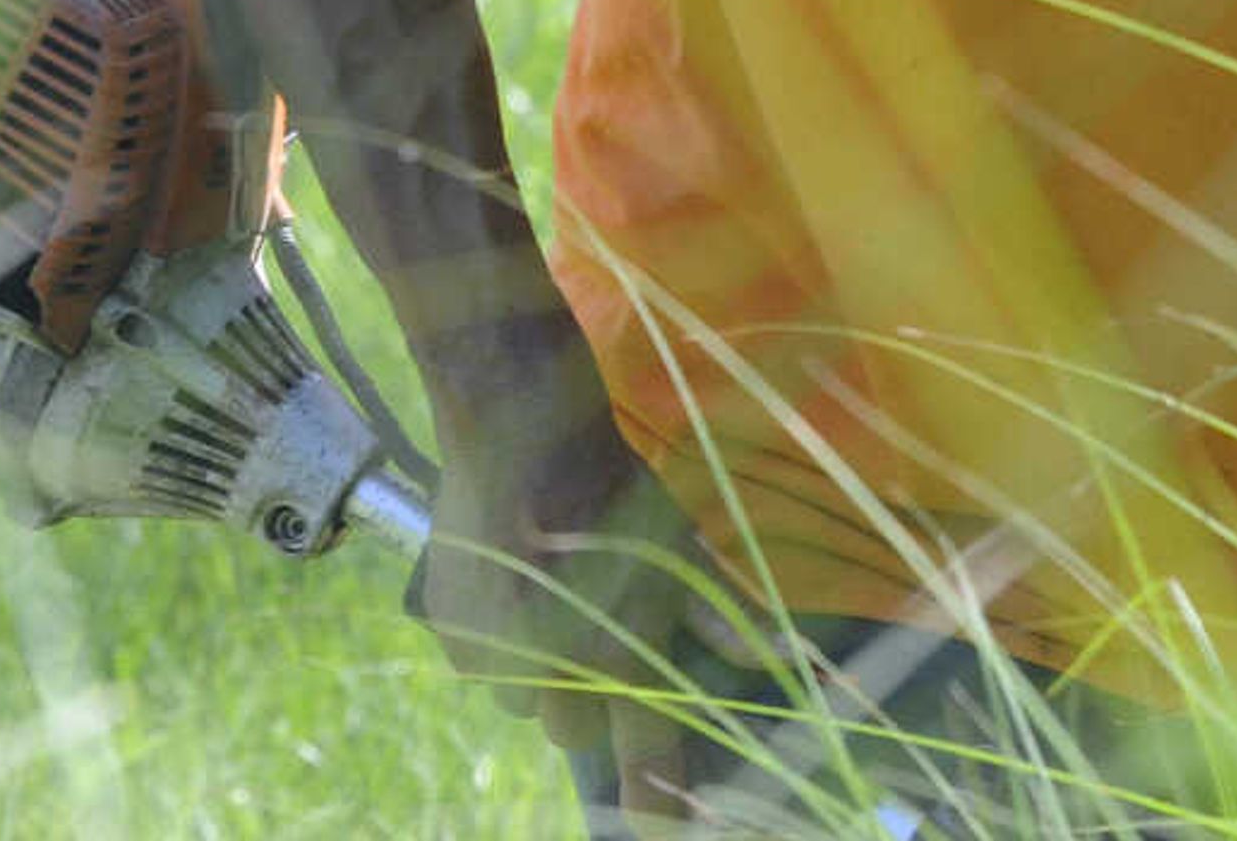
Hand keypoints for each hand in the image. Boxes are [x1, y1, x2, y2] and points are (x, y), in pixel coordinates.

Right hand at [407, 319, 738, 817]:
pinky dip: (499, 642)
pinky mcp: (449, 636)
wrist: (522, 435)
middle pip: (576, 728)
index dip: (652, 800)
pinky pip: (483, 665)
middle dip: (591, 697)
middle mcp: (556, 673)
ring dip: (542, 671)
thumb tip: (788, 661)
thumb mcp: (685, 551)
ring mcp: (495, 659)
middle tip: (600, 635)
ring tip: (555, 598)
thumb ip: (727, 619)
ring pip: (526, 700)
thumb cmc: (618, 490)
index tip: (657, 829)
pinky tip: (515, 585)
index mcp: (622, 657)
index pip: (643, 757)